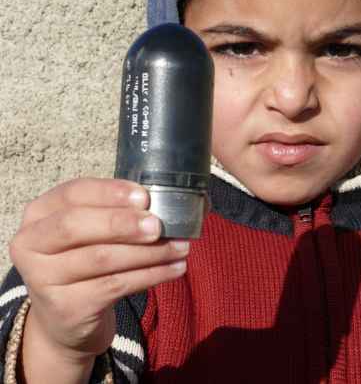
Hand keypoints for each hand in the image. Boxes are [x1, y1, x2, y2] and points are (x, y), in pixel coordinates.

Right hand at [9, 177, 188, 360]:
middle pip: (76, 225)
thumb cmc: (84, 257)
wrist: (66, 317)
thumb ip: (116, 210)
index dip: (109, 192)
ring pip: (101, 258)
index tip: (144, 196)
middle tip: (158, 225)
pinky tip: (174, 268)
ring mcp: (42, 278)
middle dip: (122, 223)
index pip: (72, 193)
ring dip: (148, 252)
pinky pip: (114, 286)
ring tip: (180, 247)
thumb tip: (164, 201)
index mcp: (39, 212)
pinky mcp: (64, 307)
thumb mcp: (91, 229)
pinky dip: (150, 275)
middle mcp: (31, 243)